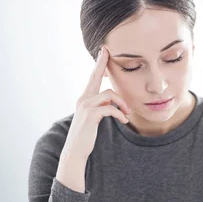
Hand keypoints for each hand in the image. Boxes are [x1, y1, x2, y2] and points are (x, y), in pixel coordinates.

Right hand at [60, 45, 132, 160]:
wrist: (75, 152)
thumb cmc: (86, 135)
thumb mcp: (93, 117)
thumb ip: (101, 106)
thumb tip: (113, 100)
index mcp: (84, 98)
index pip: (92, 77)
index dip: (98, 63)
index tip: (103, 50)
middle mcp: (83, 99)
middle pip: (95, 76)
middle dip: (102, 63)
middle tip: (107, 51)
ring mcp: (85, 106)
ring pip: (109, 94)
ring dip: (122, 103)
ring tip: (128, 113)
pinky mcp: (91, 115)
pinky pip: (110, 108)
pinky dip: (120, 114)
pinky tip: (124, 120)